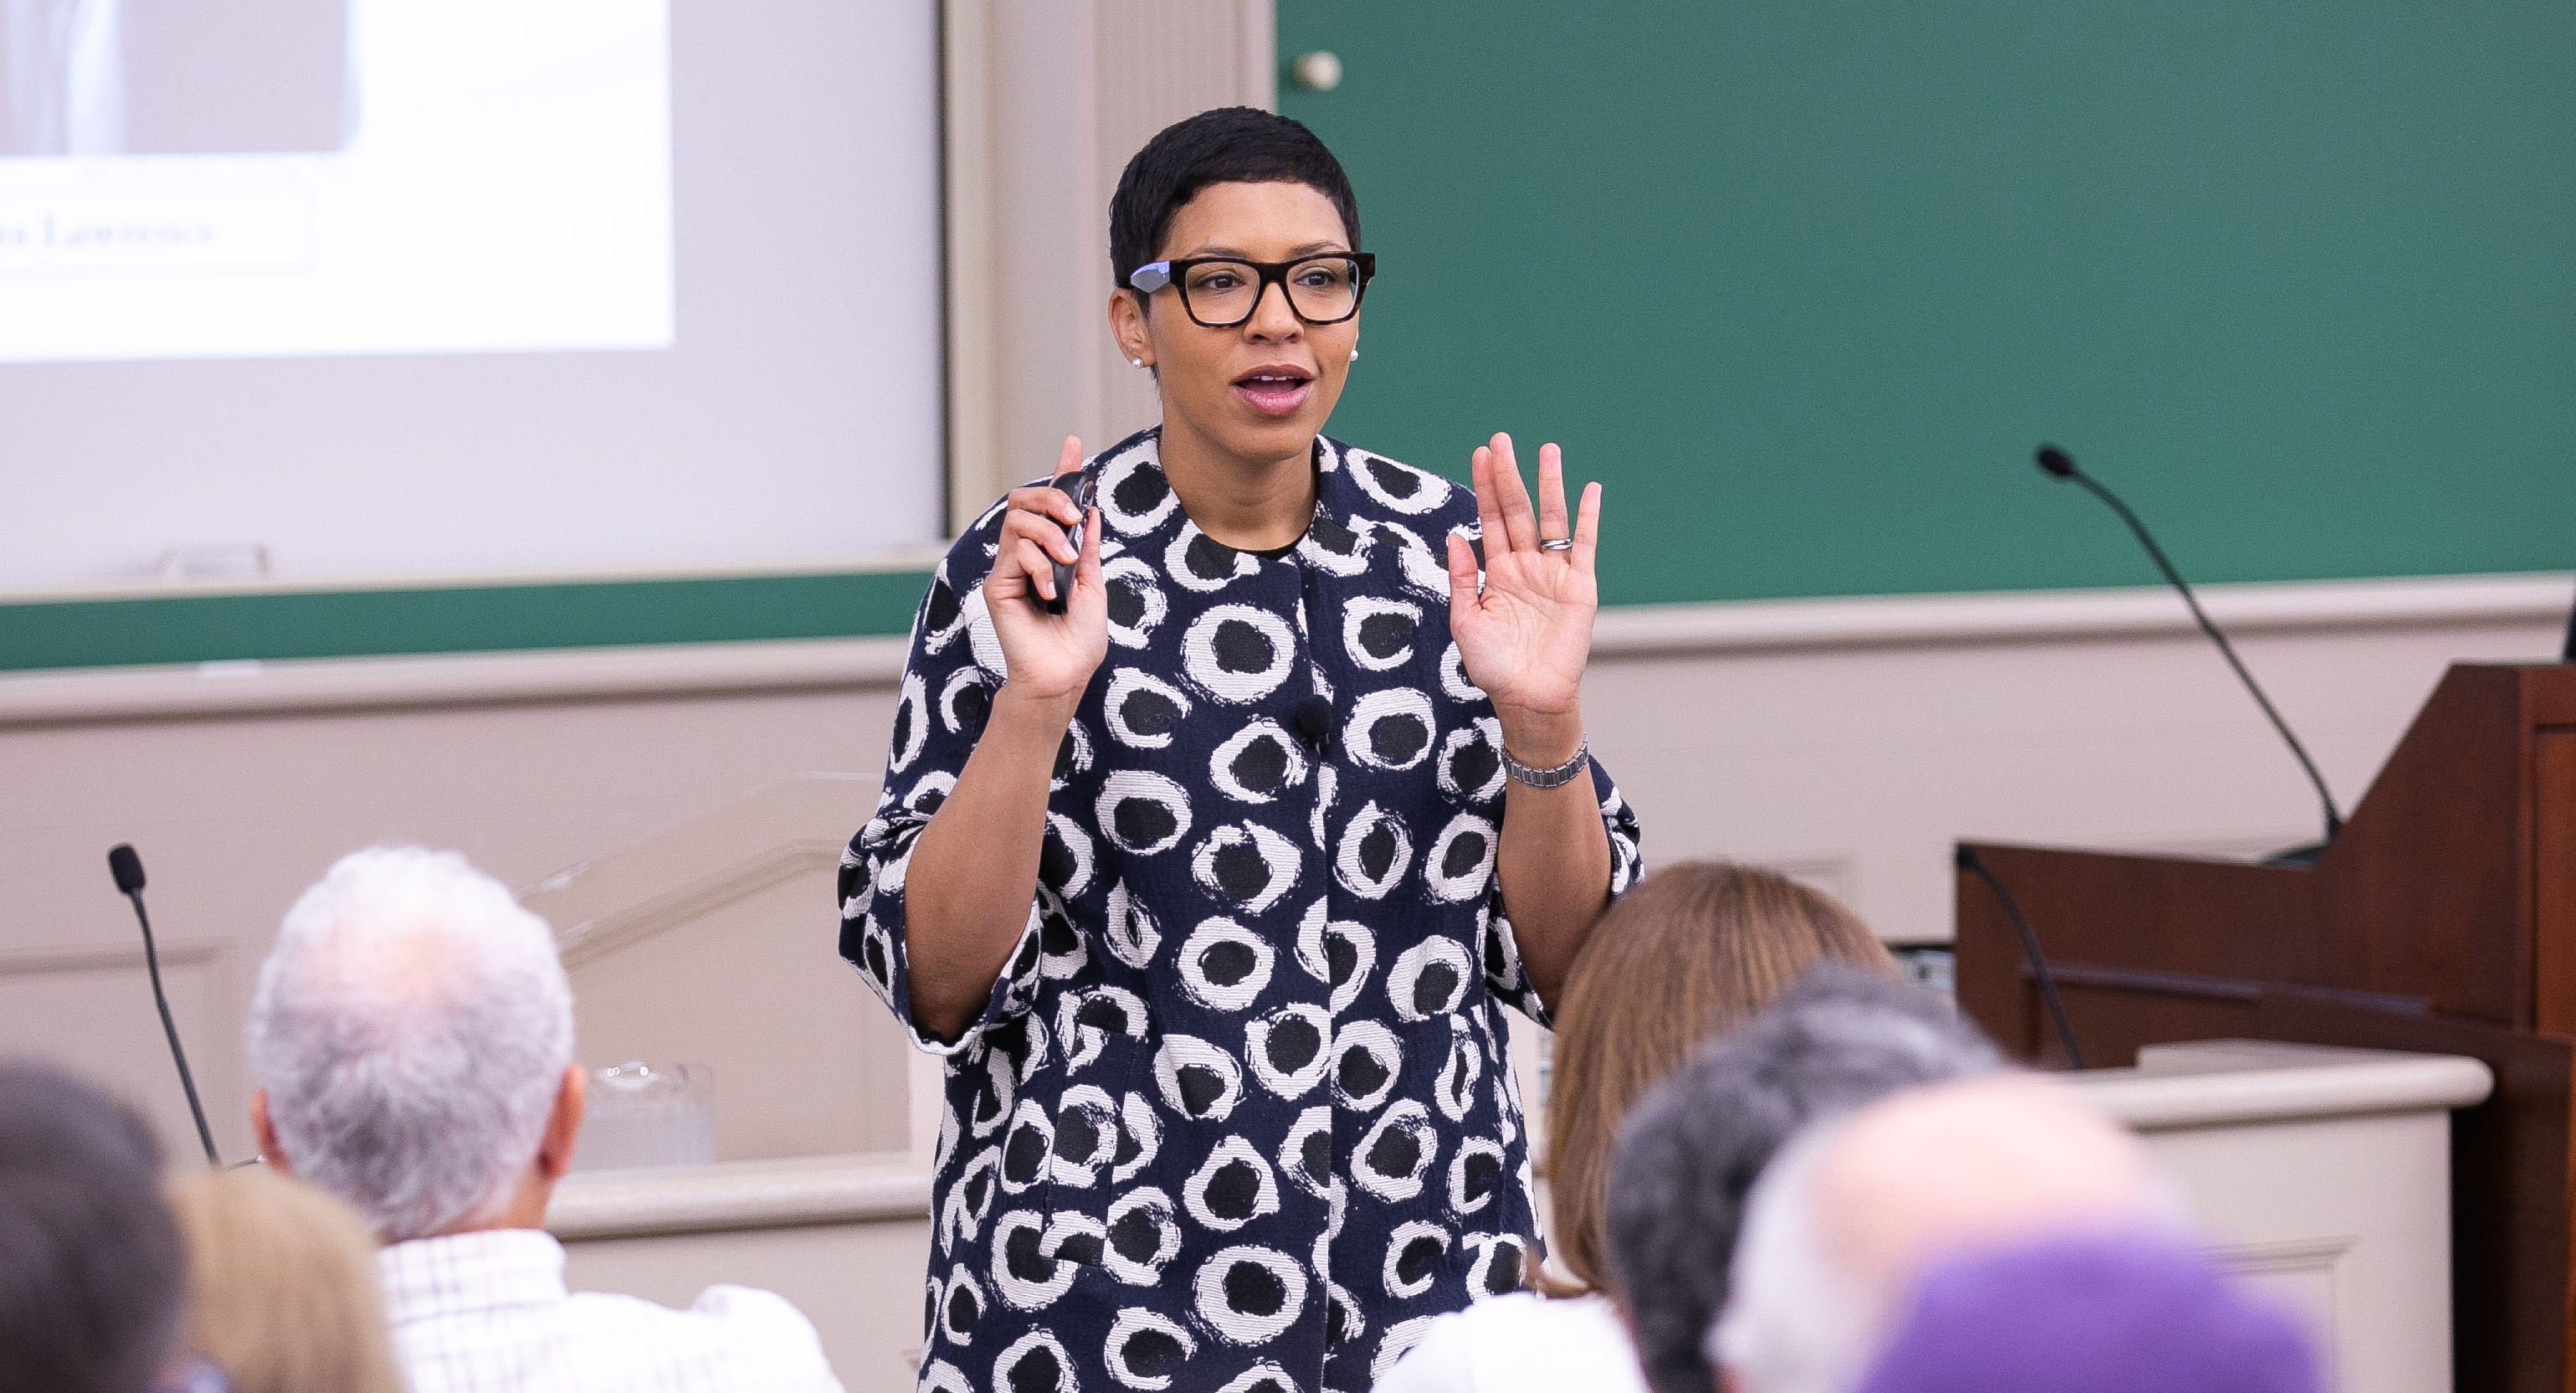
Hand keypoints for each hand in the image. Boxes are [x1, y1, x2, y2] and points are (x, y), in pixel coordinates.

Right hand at [984, 436, 1108, 707]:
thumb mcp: (1093, 584)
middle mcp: (1025, 556)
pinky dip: (1039, 566)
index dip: (1062, 471)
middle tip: (1075, 518)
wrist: (1065, 674)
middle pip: (1023, 501)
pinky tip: (1049, 593)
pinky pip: (1015, 552)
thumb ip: (1088, 547)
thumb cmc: (1079, 640)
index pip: (1051, 505)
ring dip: (1050, 534)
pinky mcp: (997, 585)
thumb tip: (1091, 511)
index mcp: (1051, 553)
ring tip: (1067, 562)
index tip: (1074, 443)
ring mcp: (1008, 569)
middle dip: (1052, 498)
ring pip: (1017, 521)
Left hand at [1446, 434, 1601, 732]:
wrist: (1527, 697)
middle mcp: (1526, 566)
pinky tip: (1589, 490)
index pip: (1489, 519)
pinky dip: (1588, 517)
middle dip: (1509, 476)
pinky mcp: (1580, 586)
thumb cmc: (1493, 666)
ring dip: (1549, 485)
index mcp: (1497, 571)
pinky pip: (1584, 545)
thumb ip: (1462, 579)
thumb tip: (1456, 536)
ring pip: (1551, 519)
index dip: (1484, 487)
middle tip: (1502, 440)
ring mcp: (1554, 573)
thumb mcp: (1465, 621)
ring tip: (1547, 450)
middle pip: (1517, 511)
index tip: (1480, 454)